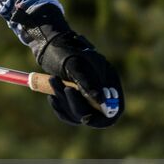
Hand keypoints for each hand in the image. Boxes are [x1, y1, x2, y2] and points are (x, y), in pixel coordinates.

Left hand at [13, 6, 122, 127]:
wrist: (49, 44)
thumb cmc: (64, 51)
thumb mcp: (76, 65)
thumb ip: (89, 82)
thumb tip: (102, 102)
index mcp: (109, 81)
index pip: (114, 110)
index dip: (102, 118)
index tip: (86, 118)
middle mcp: (101, 90)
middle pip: (94, 114)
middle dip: (76, 105)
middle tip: (64, 88)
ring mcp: (87, 95)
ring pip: (78, 114)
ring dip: (64, 103)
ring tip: (53, 80)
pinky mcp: (74, 97)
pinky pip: (69, 112)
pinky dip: (60, 107)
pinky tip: (51, 97)